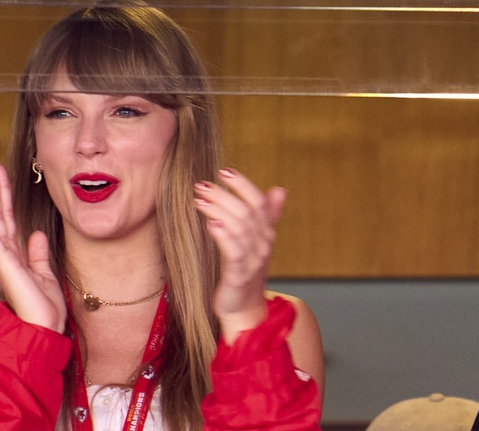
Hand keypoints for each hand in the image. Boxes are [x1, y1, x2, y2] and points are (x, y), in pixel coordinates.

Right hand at [0, 164, 66, 333]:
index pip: (10, 222)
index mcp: (18, 257)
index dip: (7, 201)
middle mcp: (9, 255)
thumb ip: (38, 254)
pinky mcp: (5, 263)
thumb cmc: (44, 308)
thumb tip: (35, 233)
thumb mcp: (45, 274)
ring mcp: (5, 258)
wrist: (44, 328)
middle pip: (2, 216)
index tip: (4, 181)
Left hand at [193, 168, 285, 343]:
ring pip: (240, 228)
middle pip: (247, 212)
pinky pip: (234, 251)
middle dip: (224, 195)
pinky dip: (223, 234)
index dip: (243, 185)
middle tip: (201, 185)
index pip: (259, 202)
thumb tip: (280, 189)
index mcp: (267, 233)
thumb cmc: (245, 271)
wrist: (243, 308)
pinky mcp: (239, 275)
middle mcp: (263, 244)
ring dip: (218, 210)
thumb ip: (267, 216)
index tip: (224, 171)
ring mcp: (253, 260)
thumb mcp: (256, 241)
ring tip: (198, 200)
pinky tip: (211, 223)